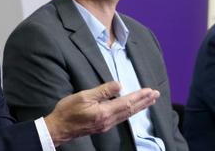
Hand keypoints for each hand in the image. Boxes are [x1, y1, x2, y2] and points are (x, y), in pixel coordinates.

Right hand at [43, 81, 159, 145]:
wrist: (58, 128)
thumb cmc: (67, 111)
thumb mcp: (84, 96)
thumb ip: (103, 91)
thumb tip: (119, 85)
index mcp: (104, 112)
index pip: (127, 102)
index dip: (139, 96)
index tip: (150, 90)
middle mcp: (108, 121)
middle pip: (130, 110)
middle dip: (144, 102)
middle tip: (156, 95)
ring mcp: (106, 125)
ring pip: (127, 115)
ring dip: (139, 107)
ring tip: (149, 101)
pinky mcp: (102, 126)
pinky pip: (121, 118)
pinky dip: (130, 111)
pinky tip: (132, 109)